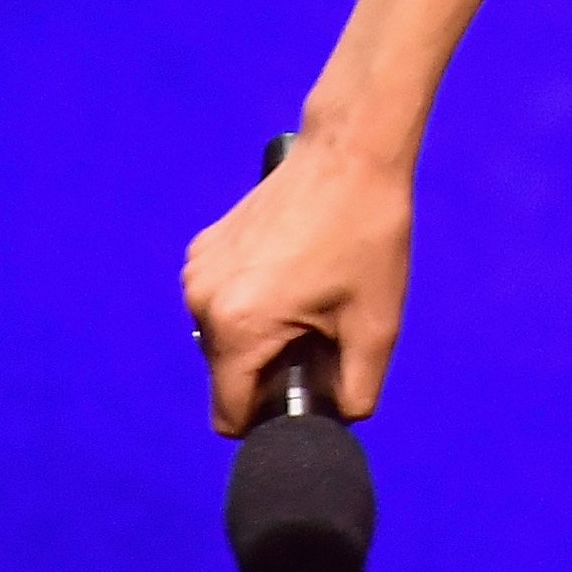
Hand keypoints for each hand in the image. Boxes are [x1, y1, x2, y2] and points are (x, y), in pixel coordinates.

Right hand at [181, 129, 413, 433]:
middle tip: (320, 332)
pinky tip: (292, 272)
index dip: (269, 418)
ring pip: (224, 338)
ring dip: (260, 335)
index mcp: (237, 328)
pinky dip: (250, 301)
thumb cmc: (366, 235)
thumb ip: (357, 392)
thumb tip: (338, 420)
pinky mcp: (203, 246)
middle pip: (228, 375)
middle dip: (270, 370)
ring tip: (309, 298)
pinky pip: (221, 300)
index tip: (306, 390)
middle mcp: (201, 302)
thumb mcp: (376, 326)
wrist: (350, 152)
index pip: (230, 417)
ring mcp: (196, 270)